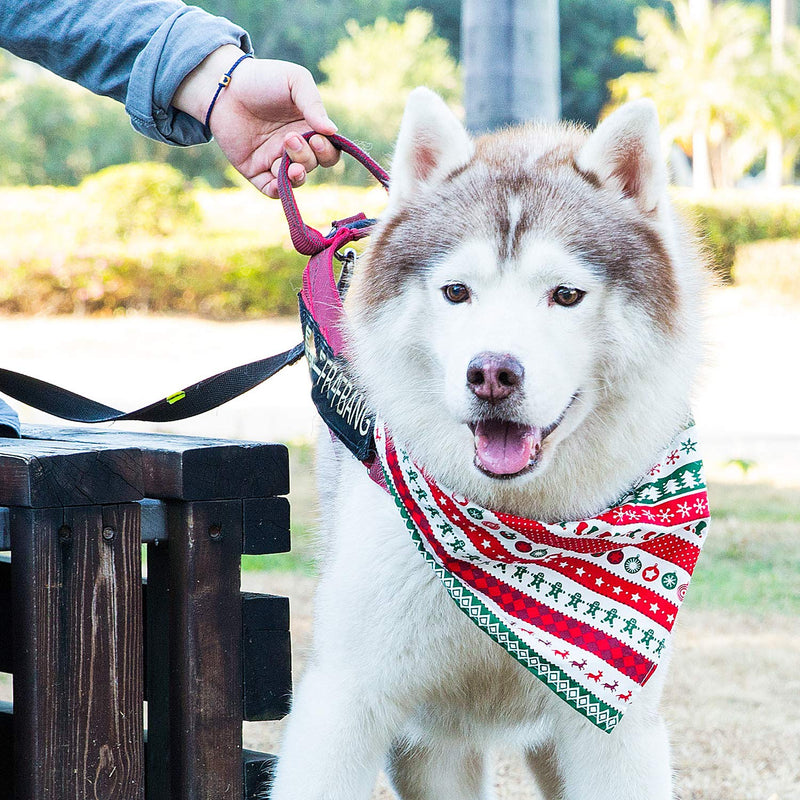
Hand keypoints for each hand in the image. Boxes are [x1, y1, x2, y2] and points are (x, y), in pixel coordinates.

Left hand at [172, 45, 339, 196]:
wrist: (224, 87)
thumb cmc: (262, 79)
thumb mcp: (295, 81)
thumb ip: (314, 104)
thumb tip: (332, 131)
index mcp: (308, 128)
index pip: (328, 151)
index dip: (327, 151)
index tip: (316, 138)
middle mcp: (294, 148)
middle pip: (313, 165)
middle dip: (306, 157)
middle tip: (290, 139)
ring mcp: (275, 160)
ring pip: (295, 179)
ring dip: (297, 174)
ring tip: (289, 163)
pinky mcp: (256, 170)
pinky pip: (272, 190)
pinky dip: (279, 190)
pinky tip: (279, 180)